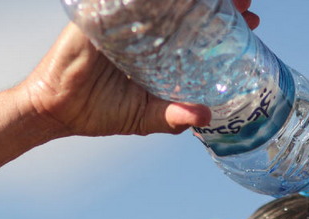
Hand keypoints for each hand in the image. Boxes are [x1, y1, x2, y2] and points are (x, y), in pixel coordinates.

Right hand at [21, 0, 259, 138]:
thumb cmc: (100, 112)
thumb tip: (206, 116)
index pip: (198, 28)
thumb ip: (175, 116)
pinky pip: (125, 0)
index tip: (251, 20)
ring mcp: (123, 19)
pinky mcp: (100, 14)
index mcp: (159, 50)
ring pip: (161, 0)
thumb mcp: (145, 117)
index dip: (224, 21)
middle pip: (186, 6)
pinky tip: (172, 1)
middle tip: (245, 2)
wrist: (56, 109)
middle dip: (218, 1)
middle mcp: (145, 30)